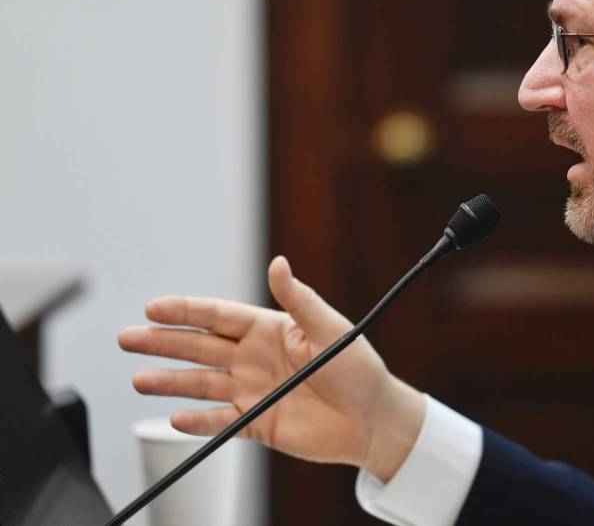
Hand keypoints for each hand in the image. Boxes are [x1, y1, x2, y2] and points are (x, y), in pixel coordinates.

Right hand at [118, 256, 424, 480]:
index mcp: (270, 330)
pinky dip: (197, 422)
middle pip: (199, 348)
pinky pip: (220, 422)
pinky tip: (174, 418)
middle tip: (128, 339)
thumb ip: (300, 300)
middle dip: (163, 342)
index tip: (154, 307)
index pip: (219, 316)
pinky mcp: (258, 423)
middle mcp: (255, 358)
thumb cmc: (359, 369)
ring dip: (170, 382)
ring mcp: (253, 391)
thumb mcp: (330, 329)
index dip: (186, 312)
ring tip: (139, 379)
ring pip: (201, 384)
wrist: (373, 420)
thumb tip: (279, 263)